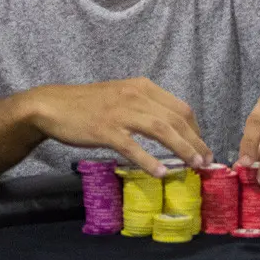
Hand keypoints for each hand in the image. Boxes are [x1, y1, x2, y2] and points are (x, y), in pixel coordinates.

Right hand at [25, 78, 211, 175]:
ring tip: (194, 165)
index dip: (196, 129)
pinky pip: (132, 146)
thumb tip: (170, 128)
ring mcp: (120, 112)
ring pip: (160, 130)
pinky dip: (149, 160)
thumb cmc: (88, 104)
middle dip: (195, 141)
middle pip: (176, 118)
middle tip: (206, 161)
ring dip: (182, 148)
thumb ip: (145, 107)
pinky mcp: (105, 129)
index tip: (203, 146)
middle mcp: (135, 96)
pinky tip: (161, 173)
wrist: (52, 106)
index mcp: (143, 87)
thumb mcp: (122, 96)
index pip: (181, 107)